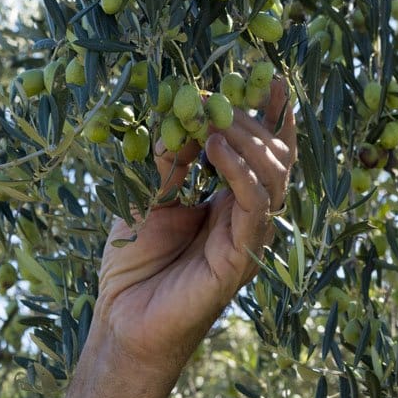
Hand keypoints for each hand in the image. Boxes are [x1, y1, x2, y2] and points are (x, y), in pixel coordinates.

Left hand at [91, 77, 296, 379]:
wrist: (123, 320)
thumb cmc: (134, 262)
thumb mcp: (149, 193)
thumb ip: (171, 157)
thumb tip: (188, 112)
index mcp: (232, 202)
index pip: (265, 151)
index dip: (272, 116)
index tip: (271, 77)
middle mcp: (249, 217)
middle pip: (275, 157)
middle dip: (250, 120)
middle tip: (219, 98)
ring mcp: (250, 237)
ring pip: (273, 177)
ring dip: (246, 141)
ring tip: (213, 123)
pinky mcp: (241, 258)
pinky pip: (255, 206)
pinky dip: (240, 172)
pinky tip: (216, 148)